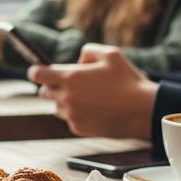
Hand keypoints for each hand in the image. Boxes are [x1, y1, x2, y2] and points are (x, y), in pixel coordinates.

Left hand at [29, 44, 158, 138]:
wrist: (144, 112)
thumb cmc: (129, 81)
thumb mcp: (111, 54)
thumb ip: (88, 51)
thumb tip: (77, 61)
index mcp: (71, 78)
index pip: (37, 74)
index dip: (36, 71)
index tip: (39, 71)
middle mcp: (67, 97)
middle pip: (44, 92)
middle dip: (53, 86)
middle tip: (71, 84)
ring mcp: (72, 115)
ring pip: (57, 107)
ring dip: (66, 102)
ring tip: (88, 98)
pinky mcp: (79, 128)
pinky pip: (70, 120)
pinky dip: (77, 115)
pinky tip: (95, 110)